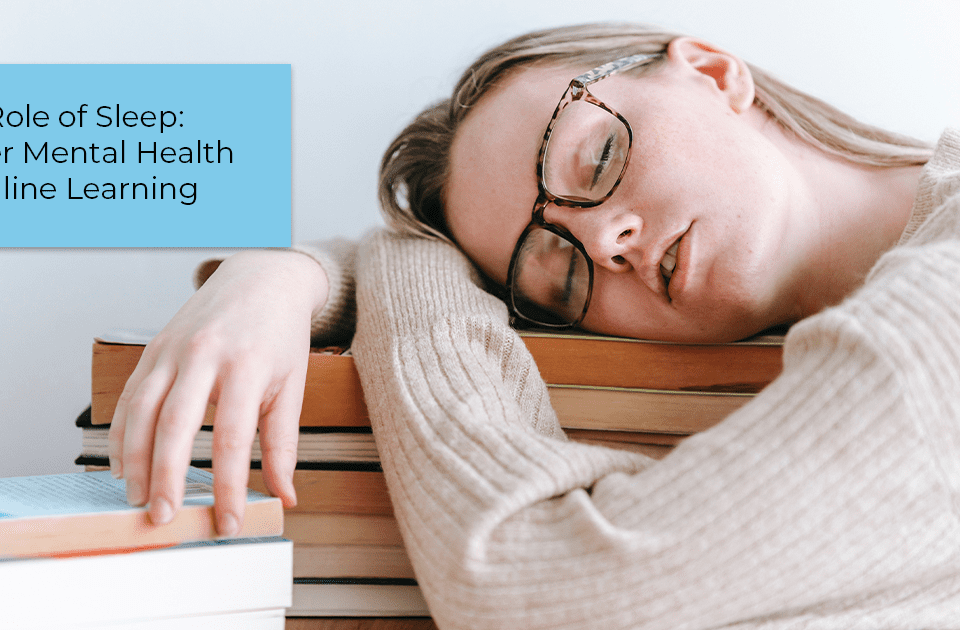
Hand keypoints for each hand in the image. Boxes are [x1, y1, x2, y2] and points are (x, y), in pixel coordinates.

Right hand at [109, 250, 328, 535]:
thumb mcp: (292, 386)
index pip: (232, 438)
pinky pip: (130, 396)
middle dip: (167, 477)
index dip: (229, 486)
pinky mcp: (154, 348)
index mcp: (247, 366)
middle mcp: (204, 355)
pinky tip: (123, 464)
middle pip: (176, 425)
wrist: (262, 279)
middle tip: (164, 517)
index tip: (229, 522)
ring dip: (135, 460)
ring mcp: (173, 349)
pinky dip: (122, 433)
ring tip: (138, 498)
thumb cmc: (280, 336)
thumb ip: (284, 443)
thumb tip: (286, 495)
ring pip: (142, 411)